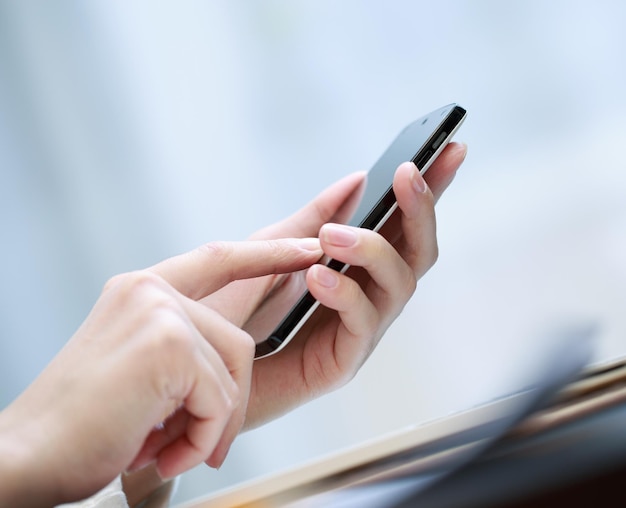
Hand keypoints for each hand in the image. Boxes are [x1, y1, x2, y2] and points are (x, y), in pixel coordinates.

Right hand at [0, 238, 321, 505]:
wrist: (28, 458)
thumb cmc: (86, 424)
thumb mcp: (142, 371)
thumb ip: (185, 348)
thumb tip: (234, 368)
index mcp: (143, 290)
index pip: (220, 259)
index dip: (268, 254)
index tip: (309, 245)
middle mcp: (151, 290)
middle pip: (237, 338)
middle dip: (230, 400)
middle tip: (203, 443)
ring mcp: (159, 311)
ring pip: (233, 370)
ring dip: (212, 423)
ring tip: (172, 448)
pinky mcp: (168, 343)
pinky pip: (221, 396)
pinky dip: (203, 436)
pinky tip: (166, 452)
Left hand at [202, 142, 467, 426]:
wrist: (206, 365)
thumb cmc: (238, 309)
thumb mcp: (274, 248)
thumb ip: (314, 217)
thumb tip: (358, 178)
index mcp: (356, 269)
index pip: (404, 225)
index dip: (432, 191)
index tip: (452, 149)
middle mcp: (368, 297)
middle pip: (418, 253)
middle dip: (420, 211)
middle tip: (407, 174)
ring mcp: (358, 330)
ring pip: (399, 285)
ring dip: (373, 250)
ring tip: (333, 236)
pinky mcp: (341, 363)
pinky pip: (361, 325)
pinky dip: (345, 294)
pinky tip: (317, 277)